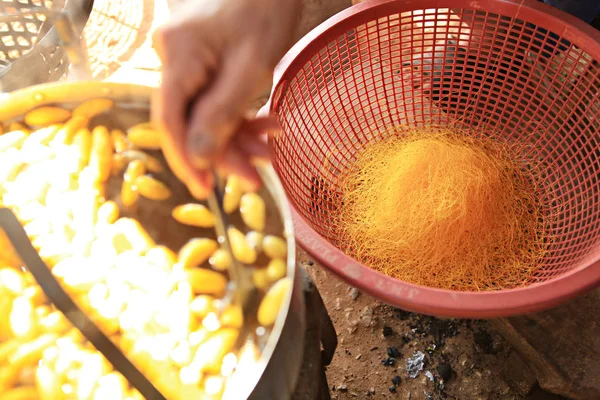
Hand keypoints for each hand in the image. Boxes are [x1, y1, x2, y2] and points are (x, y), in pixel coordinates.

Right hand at [152, 0, 299, 197]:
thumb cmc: (266, 10)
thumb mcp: (250, 69)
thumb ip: (221, 115)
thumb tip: (199, 158)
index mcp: (178, 56)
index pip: (169, 120)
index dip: (185, 158)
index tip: (205, 188)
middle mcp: (173, 57)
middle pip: (190, 119)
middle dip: (225, 150)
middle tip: (256, 176)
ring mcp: (187, 58)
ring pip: (206, 111)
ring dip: (239, 134)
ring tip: (271, 148)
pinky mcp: (203, 60)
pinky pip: (216, 96)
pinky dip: (241, 114)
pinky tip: (269, 124)